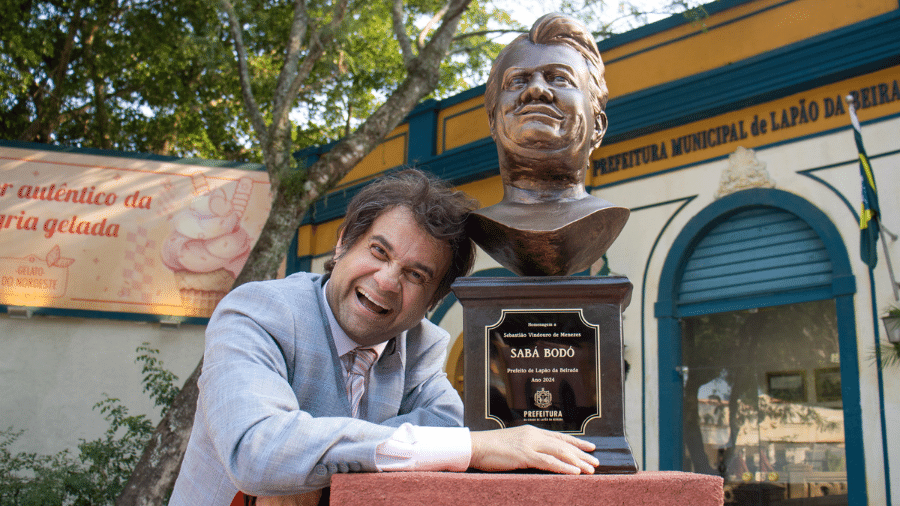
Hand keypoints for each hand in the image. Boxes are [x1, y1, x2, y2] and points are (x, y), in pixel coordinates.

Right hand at [469, 425, 598, 473]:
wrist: (475, 446)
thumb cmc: (491, 448)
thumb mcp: (513, 444)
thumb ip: (528, 448)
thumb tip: (541, 457)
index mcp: (532, 432)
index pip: (560, 437)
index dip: (577, 443)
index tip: (591, 447)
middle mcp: (533, 435)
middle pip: (564, 445)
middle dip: (582, 455)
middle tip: (597, 462)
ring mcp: (529, 444)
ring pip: (560, 452)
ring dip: (577, 462)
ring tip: (591, 470)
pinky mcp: (524, 455)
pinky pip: (548, 462)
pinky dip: (563, 467)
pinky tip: (574, 473)